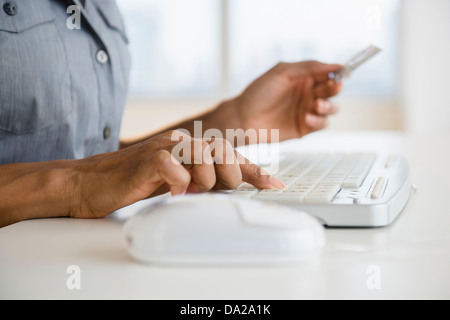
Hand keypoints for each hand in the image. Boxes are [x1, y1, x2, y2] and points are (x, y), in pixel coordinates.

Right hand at [70, 130, 283, 218]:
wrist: (90, 183)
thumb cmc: (134, 183)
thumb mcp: (175, 183)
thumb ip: (200, 180)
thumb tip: (228, 187)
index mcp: (189, 147)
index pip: (229, 155)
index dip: (253, 170)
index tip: (273, 185)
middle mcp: (180, 142)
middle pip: (224, 149)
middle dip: (226, 175)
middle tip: (209, 191)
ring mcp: (164, 147)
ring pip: (204, 156)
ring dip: (201, 182)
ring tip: (184, 192)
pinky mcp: (147, 159)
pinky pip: (175, 169)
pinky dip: (177, 185)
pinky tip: (170, 193)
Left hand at [231, 61, 342, 141]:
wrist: (243, 118)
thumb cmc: (259, 92)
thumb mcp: (283, 72)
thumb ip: (309, 67)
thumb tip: (336, 64)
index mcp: (304, 77)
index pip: (328, 73)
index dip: (339, 72)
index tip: (344, 73)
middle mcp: (308, 93)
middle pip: (332, 90)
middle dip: (335, 88)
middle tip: (334, 87)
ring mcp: (307, 111)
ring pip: (331, 108)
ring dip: (329, 106)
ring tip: (318, 105)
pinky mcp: (305, 128)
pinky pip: (321, 124)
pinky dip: (319, 121)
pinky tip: (309, 118)